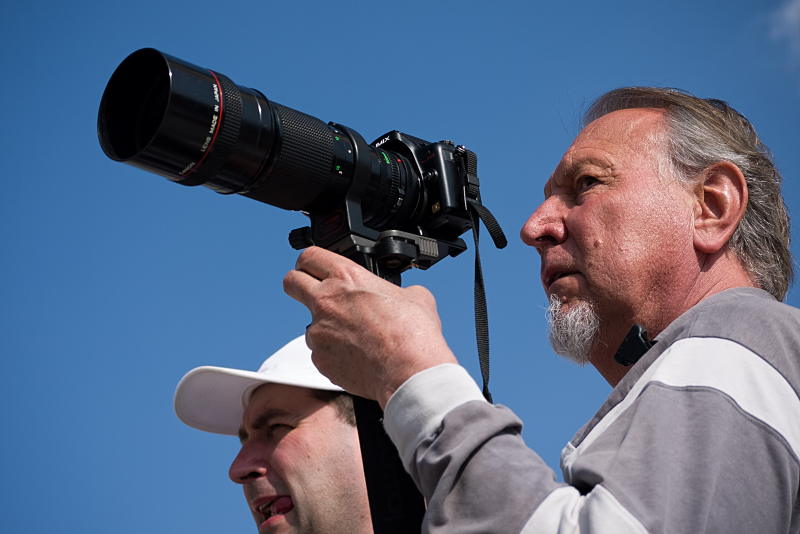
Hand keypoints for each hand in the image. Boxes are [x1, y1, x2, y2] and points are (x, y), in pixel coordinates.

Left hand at [283, 247, 457, 407]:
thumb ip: (398, 290)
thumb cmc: (413, 334)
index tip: (315, 268)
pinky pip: (319, 352)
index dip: (311, 261)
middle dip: (298, 283)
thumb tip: (401, 295)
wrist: (409, 372)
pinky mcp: (319, 359)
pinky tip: (357, 357)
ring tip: (355, 337)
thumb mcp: (416, 296)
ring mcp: (318, 332)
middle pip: (291, 282)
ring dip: (325, 327)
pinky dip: (333, 353)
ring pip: (309, 324)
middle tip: (314, 292)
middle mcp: (325, 301)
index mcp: (346, 278)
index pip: (309, 256)